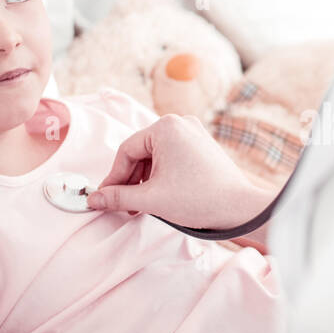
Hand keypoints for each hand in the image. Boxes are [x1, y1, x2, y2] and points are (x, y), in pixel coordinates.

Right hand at [87, 114, 274, 229]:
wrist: (241, 208)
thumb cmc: (200, 199)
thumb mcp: (151, 199)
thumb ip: (118, 197)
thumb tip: (93, 199)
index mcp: (166, 127)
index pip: (126, 151)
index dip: (113, 177)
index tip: (104, 197)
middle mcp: (180, 123)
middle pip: (141, 153)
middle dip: (130, 180)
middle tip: (123, 205)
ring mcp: (194, 133)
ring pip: (156, 157)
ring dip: (145, 181)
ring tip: (141, 205)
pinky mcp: (202, 146)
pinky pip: (172, 158)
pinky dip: (161, 176)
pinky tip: (159, 197)